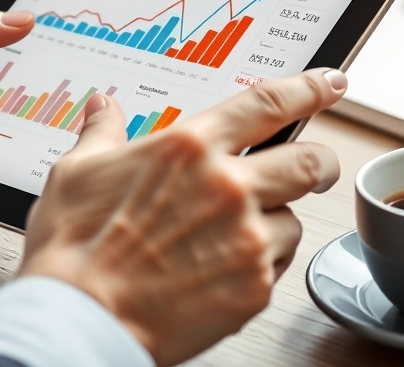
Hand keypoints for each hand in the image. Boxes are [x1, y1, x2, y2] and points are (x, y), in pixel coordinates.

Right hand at [20, 68, 347, 365]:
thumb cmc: (73, 249)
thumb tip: (103, 107)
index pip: (268, 103)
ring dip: (276, 224)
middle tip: (317, 169)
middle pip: (310, 162)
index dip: (310, 89)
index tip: (330, 84)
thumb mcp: (78, 173)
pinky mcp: (254, 288)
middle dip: (321, 164)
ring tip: (232, 239)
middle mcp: (228, 187)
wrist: (79, 318)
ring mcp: (247, 239)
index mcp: (189, 148)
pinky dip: (259, 267)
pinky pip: (277, 268)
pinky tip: (220, 272)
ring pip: (294, 221)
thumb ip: (102, 134)